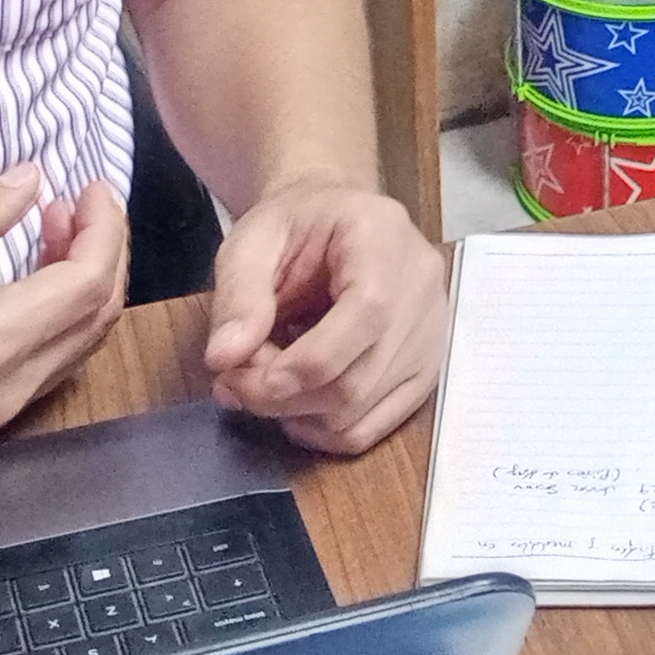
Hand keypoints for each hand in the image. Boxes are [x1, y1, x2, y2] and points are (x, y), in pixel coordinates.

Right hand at [0, 168, 129, 462]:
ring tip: (51, 233)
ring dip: (79, 289)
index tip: (94, 186)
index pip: (87, 283)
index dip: (104, 229)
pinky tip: (24, 285)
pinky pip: (44, 370)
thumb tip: (32, 179)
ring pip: (75, 349)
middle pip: (95, 320)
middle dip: (101, 254)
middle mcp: (6, 390)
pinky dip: (54, 322)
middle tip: (75, 205)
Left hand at [204, 174, 447, 453]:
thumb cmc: (294, 224)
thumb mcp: (252, 240)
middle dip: (284, 397)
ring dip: (298, 414)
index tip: (243, 378)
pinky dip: (325, 431)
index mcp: (385, 237)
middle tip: (231, 383)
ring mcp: (431, 335)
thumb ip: (238, 294)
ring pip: (362, 411)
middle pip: (360, 377)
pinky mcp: (425, 371)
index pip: (368, 313)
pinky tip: (294, 407)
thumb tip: (223, 357)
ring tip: (262, 382)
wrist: (334, 223)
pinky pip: (376, 426)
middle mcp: (422, 289)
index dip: (306, 361)